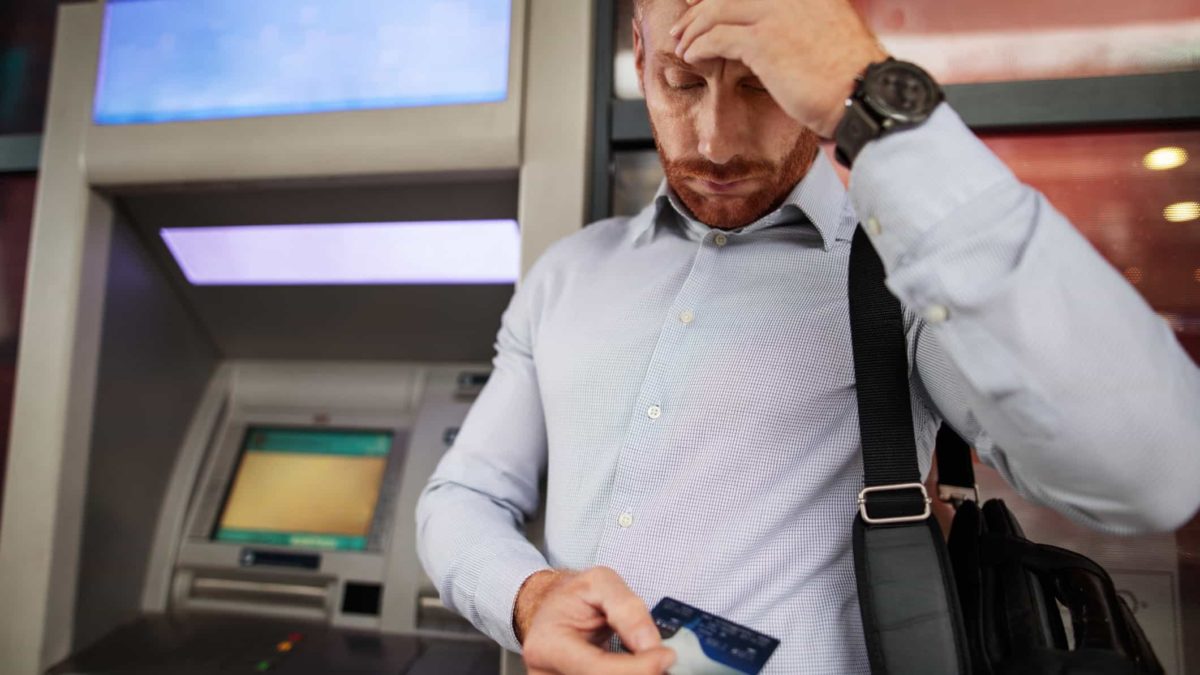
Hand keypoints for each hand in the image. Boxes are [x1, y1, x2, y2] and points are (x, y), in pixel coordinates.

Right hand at [517, 567, 675, 674]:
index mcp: (548, 645)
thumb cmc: (573, 596)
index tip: (666, 656)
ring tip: (647, 658)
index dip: (638, 668)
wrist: (554, 610)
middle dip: (642, 671)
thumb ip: (627, 609)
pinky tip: (636, 665)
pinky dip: (630, 672)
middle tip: (663, 659)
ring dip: (637, 671)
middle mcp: (548, 674)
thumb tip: (652, 645)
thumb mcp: (600, 582)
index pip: (598, 669)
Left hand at [670, 0, 888, 136]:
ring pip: (718, 11)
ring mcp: (776, 13)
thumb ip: (801, 22)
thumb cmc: (850, 75)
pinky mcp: (763, 40)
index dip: (722, 0)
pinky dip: (699, 46)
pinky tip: (692, 55)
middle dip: (701, 9)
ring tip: (682, 42)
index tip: (706, 10)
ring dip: (694, 28)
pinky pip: (717, 37)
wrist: (864, 93)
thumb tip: (772, 34)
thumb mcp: (829, 32)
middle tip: (684, 26)